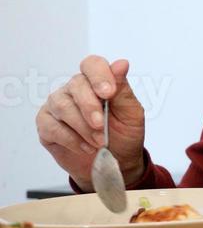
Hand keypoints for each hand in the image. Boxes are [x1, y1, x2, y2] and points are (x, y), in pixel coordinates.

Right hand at [36, 56, 146, 189]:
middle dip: (91, 107)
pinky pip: (52, 127)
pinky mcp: (46, 125)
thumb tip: (121, 63)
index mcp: (97, 82)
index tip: (109, 93)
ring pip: (62, 106)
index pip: (92, 65)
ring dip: (83, 127)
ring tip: (99, 142)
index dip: (99, 75)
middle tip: (102, 126)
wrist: (116, 163)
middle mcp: (74, 90)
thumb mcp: (131, 114)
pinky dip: (72, 139)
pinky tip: (85, 147)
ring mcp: (57, 106)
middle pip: (76, 85)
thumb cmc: (124, 135)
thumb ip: (123, 90)